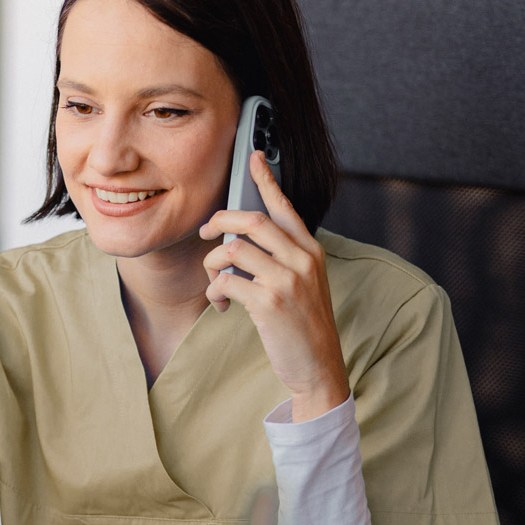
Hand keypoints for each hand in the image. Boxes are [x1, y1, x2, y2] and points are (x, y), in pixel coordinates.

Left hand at [199, 151, 349, 421]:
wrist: (319, 367)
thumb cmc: (304, 325)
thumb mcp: (304, 283)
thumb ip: (283, 258)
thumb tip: (241, 239)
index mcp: (310, 250)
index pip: (285, 206)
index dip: (266, 180)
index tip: (253, 157)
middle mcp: (302, 259)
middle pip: (251, 219)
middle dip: (220, 220)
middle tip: (206, 231)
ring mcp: (287, 280)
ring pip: (233, 250)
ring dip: (212, 265)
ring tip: (215, 284)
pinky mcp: (270, 303)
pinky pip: (227, 282)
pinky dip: (215, 291)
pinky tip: (220, 305)